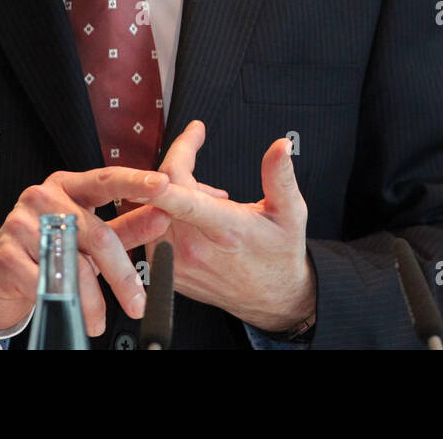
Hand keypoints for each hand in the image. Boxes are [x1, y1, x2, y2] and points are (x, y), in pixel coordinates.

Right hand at [0, 167, 171, 335]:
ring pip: (73, 263)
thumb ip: (127, 226)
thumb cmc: (48, 248)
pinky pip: (46, 281)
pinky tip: (69, 312)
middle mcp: (43, 197)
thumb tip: (163, 216)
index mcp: (67, 186)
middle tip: (136, 302)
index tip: (164, 185)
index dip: (135, 181)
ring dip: (91, 299)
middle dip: (121, 274)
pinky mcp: (7, 253)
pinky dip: (64, 303)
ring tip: (99, 320)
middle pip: (96, 233)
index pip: (106, 178)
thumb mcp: (91, 236)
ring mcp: (21, 223)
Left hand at [145, 121, 315, 332]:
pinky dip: (167, 211)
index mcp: (224, 230)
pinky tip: (195, 218)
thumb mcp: (290, 213)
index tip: (164, 150)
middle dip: (180, 162)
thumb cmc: (279, 253)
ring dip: (174, 190)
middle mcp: (193, 249)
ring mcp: (175, 262)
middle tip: (203, 156)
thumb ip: (281, 176)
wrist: (270, 298)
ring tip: (210, 200)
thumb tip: (283, 145)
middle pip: (164, 190)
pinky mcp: (164, 270)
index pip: (185, 200)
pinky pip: (151, 226)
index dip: (168, 175)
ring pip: (154, 205)